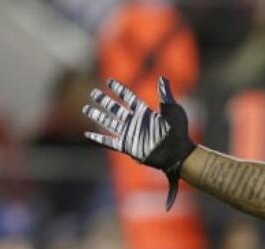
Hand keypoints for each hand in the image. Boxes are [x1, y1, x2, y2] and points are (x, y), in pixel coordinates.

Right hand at [82, 76, 195, 208]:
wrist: (178, 154)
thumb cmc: (179, 132)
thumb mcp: (173, 110)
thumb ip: (165, 94)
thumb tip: (162, 77)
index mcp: (144, 112)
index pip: (128, 97)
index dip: (119, 89)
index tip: (109, 81)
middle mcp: (135, 122)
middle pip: (115, 108)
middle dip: (104, 101)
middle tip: (93, 93)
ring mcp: (131, 134)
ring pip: (109, 122)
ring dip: (98, 116)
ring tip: (86, 109)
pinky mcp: (129, 147)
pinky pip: (110, 142)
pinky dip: (99, 139)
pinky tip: (88, 135)